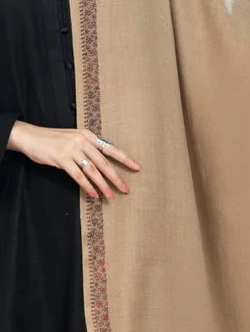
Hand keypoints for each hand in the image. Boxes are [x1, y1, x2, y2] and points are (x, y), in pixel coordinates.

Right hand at [7, 122, 140, 199]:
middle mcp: (82, 141)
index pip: (110, 148)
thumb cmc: (53, 140)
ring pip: (93, 171)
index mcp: (87, 135)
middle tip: (126, 189)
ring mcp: (72, 149)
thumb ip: (87, 148)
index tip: (137, 167)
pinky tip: (94, 194)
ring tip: (111, 196)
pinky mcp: (62, 159)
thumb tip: (103, 162)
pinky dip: (87, 186)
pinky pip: (78, 176)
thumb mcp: (73, 138)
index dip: (125, 158)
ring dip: (103, 185)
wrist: (30, 137)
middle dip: (116, 177)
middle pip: (104, 162)